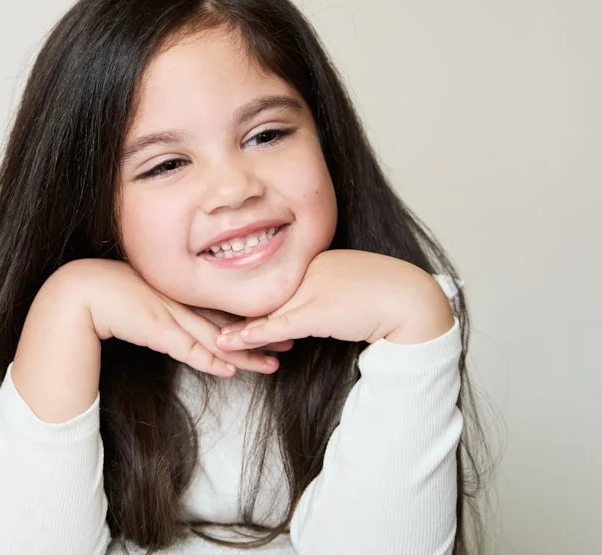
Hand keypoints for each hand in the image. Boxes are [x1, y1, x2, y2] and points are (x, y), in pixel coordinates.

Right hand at [59, 259, 281, 376]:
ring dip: (246, 354)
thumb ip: (168, 313)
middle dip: (262, 334)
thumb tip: (185, 326)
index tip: (278, 322)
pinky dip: (210, 360)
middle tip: (291, 342)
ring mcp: (172, 316)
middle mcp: (183, 303)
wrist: (84, 292)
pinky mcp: (157, 330)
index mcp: (183, 293)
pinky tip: (230, 370)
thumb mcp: (149, 302)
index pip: (225, 308)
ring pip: (218, 338)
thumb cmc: (112, 295)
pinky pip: (189, 349)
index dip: (253, 317)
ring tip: (273, 365)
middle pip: (230, 322)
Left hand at [216, 250, 454, 350]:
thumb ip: (317, 297)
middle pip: (258, 290)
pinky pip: (275, 327)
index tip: (215, 299)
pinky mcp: (314, 312)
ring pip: (261, 309)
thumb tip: (298, 315)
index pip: (269, 277)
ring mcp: (308, 290)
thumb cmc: (382, 294)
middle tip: (192, 311)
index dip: (241, 290)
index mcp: (310, 260)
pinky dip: (250, 336)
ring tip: (206, 333)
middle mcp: (304, 271)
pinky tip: (229, 342)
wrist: (409, 300)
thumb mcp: (342, 291)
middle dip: (224, 302)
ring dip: (231, 324)